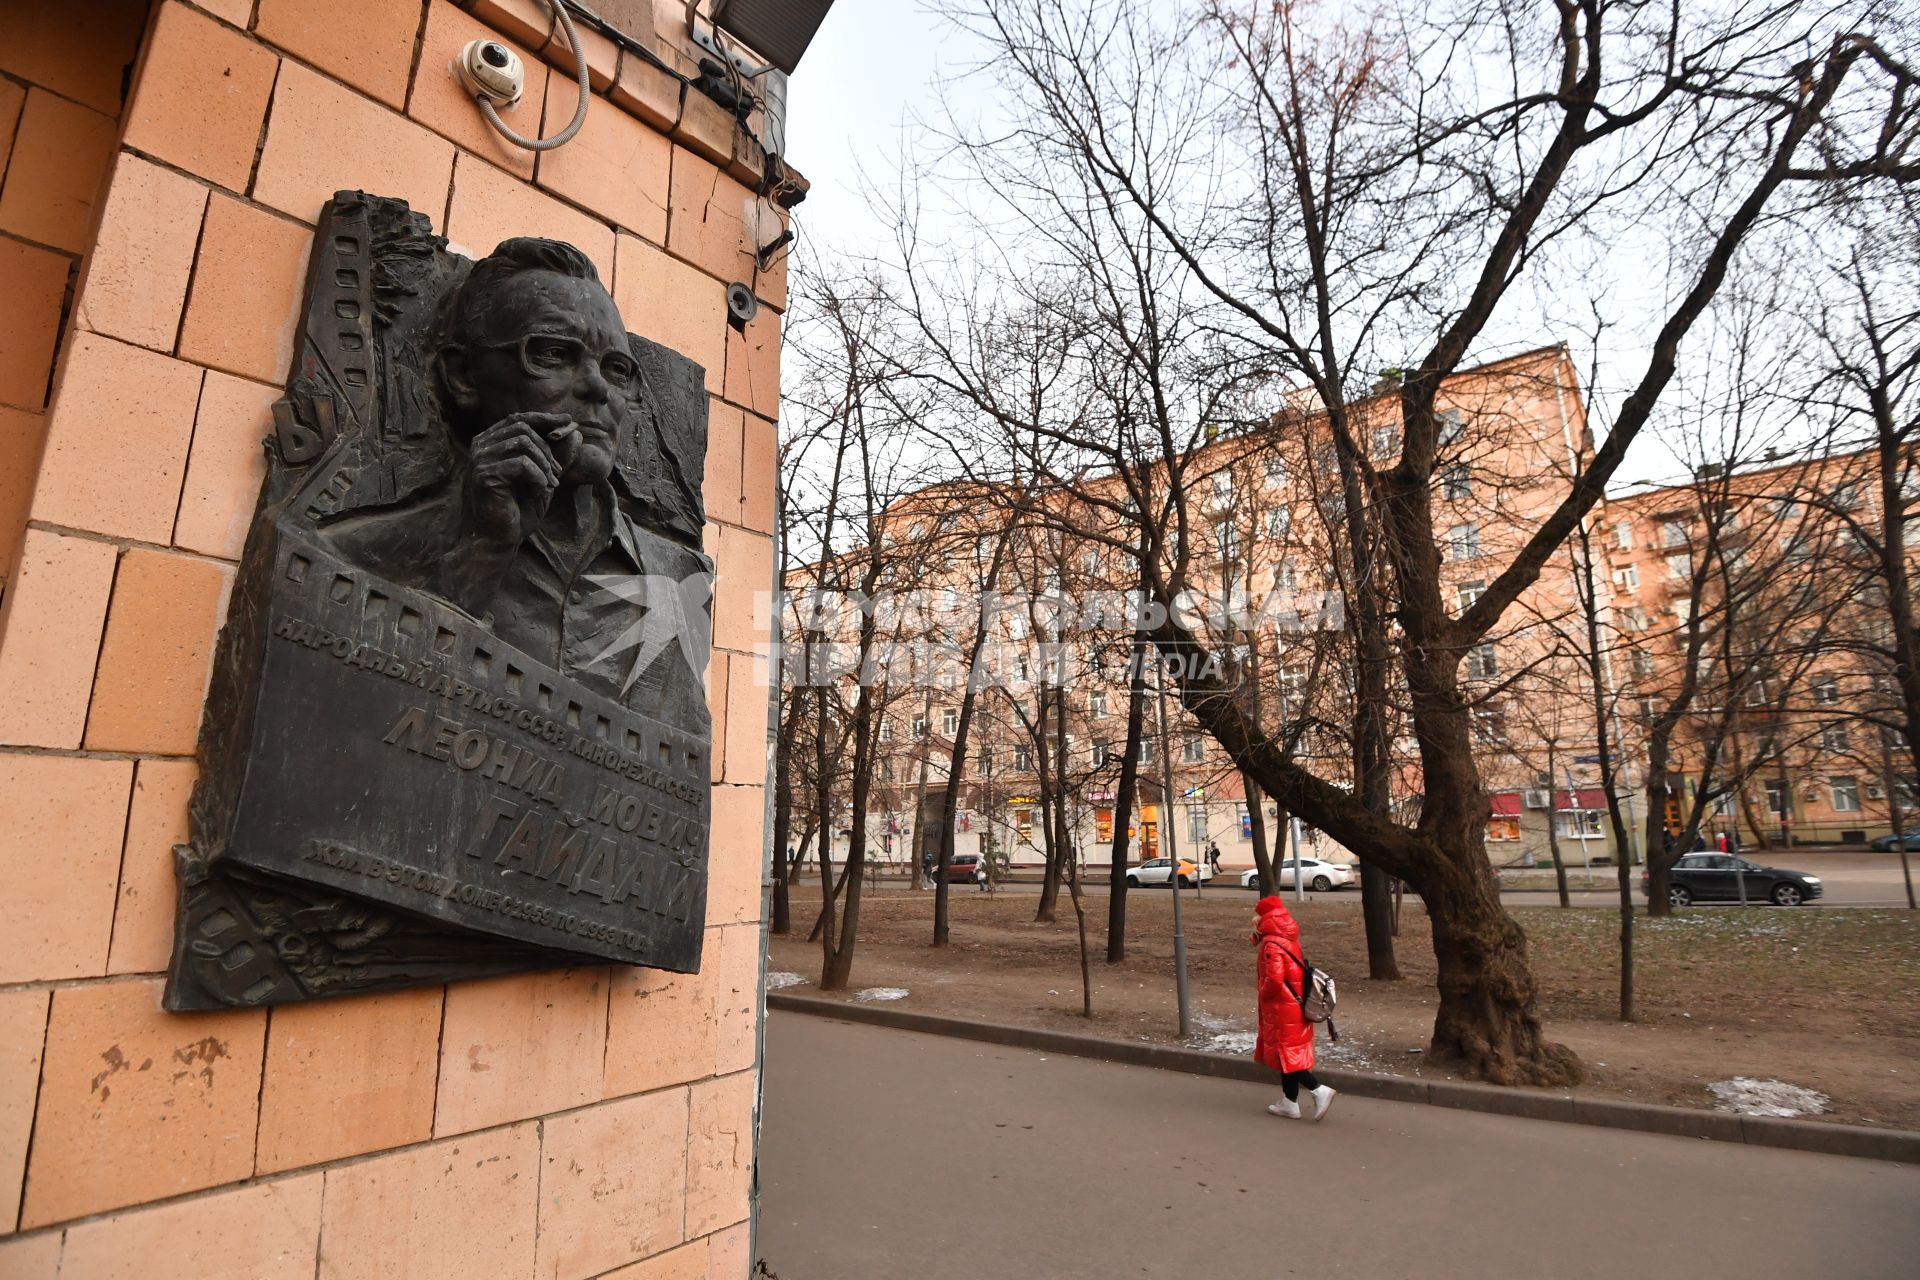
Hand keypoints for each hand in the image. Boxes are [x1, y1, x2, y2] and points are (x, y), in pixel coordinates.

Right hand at [465, 413, 571, 545]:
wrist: (498, 541)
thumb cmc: (517, 511)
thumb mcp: (543, 479)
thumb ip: (556, 456)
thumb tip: (575, 433)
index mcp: (489, 444)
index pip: (517, 419)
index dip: (544, 419)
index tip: (568, 421)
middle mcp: (480, 447)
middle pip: (522, 427)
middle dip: (548, 448)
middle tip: (558, 474)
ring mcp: (479, 460)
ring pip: (523, 442)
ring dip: (544, 464)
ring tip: (550, 485)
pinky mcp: (484, 475)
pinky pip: (522, 463)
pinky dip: (537, 477)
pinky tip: (538, 492)